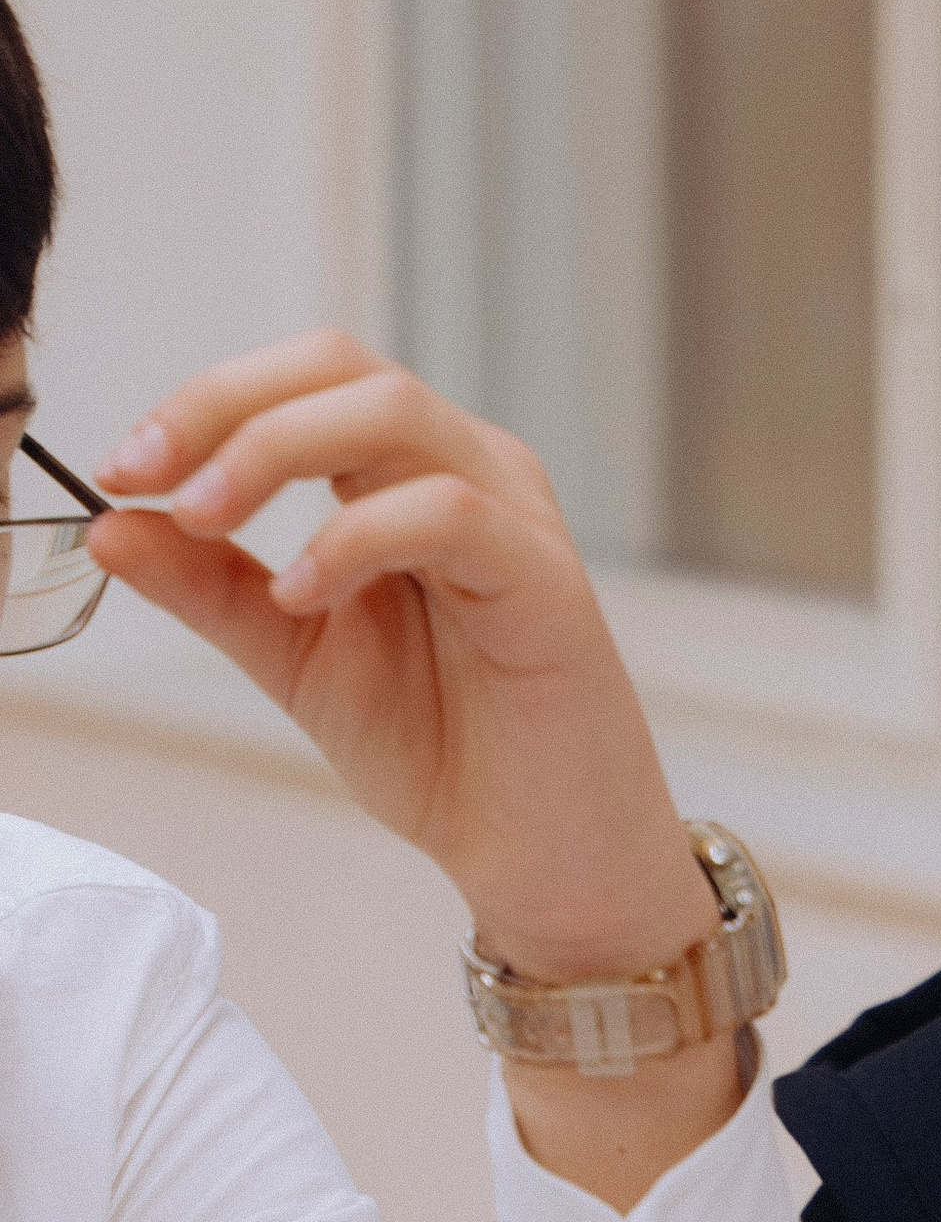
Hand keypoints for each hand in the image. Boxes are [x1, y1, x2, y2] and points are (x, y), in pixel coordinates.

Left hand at [85, 333, 739, 1207]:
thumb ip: (213, 591)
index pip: (302, 382)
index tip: (121, 470)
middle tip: (145, 473)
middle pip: (341, 367)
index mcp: (408, 478)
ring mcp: (515, 519)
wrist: (542, 854)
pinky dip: (355, 539)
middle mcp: (470, 472)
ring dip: (276, 449)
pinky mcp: (547, 581)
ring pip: (393, 414)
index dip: (202, 404)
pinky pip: (448, 513)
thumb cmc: (450, 753)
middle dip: (223, 406)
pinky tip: (303, 592)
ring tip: (208, 518)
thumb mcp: (296, 657)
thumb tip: (111, 526)